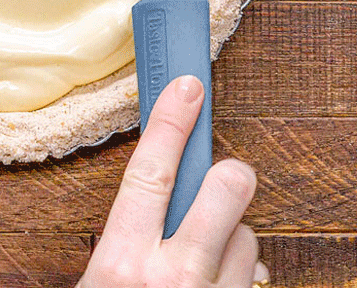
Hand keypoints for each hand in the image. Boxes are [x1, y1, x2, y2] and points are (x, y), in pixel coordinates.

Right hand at [79, 76, 266, 287]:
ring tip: (205, 261)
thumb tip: (160, 192)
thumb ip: (128, 236)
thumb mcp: (101, 279)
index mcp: (120, 262)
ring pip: (245, 235)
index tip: (187, 88)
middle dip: (231, 175)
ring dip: (230, 239)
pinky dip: (238, 272)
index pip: (150, 175)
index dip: (171, 123)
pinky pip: (255, 273)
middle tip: (227, 177)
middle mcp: (170, 278)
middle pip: (222, 192)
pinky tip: (214, 283)